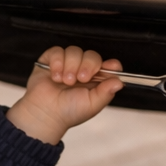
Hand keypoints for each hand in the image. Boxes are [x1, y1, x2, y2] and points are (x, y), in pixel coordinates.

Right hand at [7, 46, 122, 144]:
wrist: (45, 114)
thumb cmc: (68, 112)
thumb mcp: (92, 104)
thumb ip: (106, 92)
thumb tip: (119, 81)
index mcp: (96, 81)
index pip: (109, 65)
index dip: (110, 65)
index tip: (108, 68)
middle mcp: (83, 70)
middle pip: (92, 55)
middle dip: (87, 65)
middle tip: (80, 79)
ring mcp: (67, 64)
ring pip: (74, 51)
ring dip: (70, 66)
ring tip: (65, 81)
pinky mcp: (52, 60)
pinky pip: (58, 51)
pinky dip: (57, 63)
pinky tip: (55, 76)